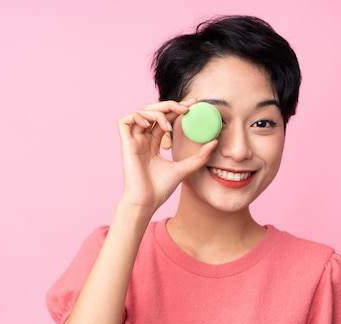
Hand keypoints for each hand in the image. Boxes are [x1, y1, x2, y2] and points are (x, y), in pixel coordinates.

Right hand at [117, 98, 217, 212]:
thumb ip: (199, 156)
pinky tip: (151, 126)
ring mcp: (134, 141)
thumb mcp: (185, 168)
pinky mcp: (125, 144)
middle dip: (170, 105)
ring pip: (141, 112)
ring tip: (169, 126)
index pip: (165, 118)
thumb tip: (215, 141)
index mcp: (154, 143)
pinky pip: (125, 121)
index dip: (177, 108)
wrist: (147, 201)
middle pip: (154, 111)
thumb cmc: (161, 188)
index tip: (194, 104)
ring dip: (157, 113)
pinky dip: (138, 117)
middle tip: (186, 108)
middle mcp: (143, 139)